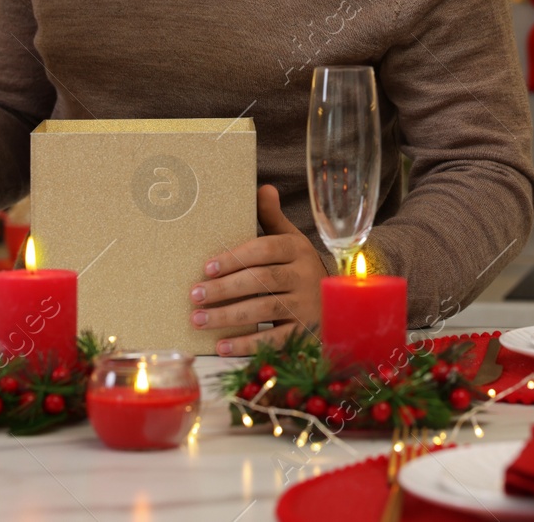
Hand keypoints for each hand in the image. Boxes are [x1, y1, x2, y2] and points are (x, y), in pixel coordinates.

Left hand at [191, 184, 327, 356]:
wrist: (338, 303)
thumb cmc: (299, 269)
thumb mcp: (291, 241)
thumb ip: (273, 218)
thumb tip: (264, 188)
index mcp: (297, 249)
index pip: (265, 250)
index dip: (235, 258)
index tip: (207, 268)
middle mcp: (305, 275)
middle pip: (262, 280)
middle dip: (225, 289)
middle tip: (194, 295)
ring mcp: (307, 305)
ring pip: (265, 309)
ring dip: (228, 316)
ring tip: (198, 320)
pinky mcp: (306, 332)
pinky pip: (275, 339)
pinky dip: (247, 344)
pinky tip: (221, 346)